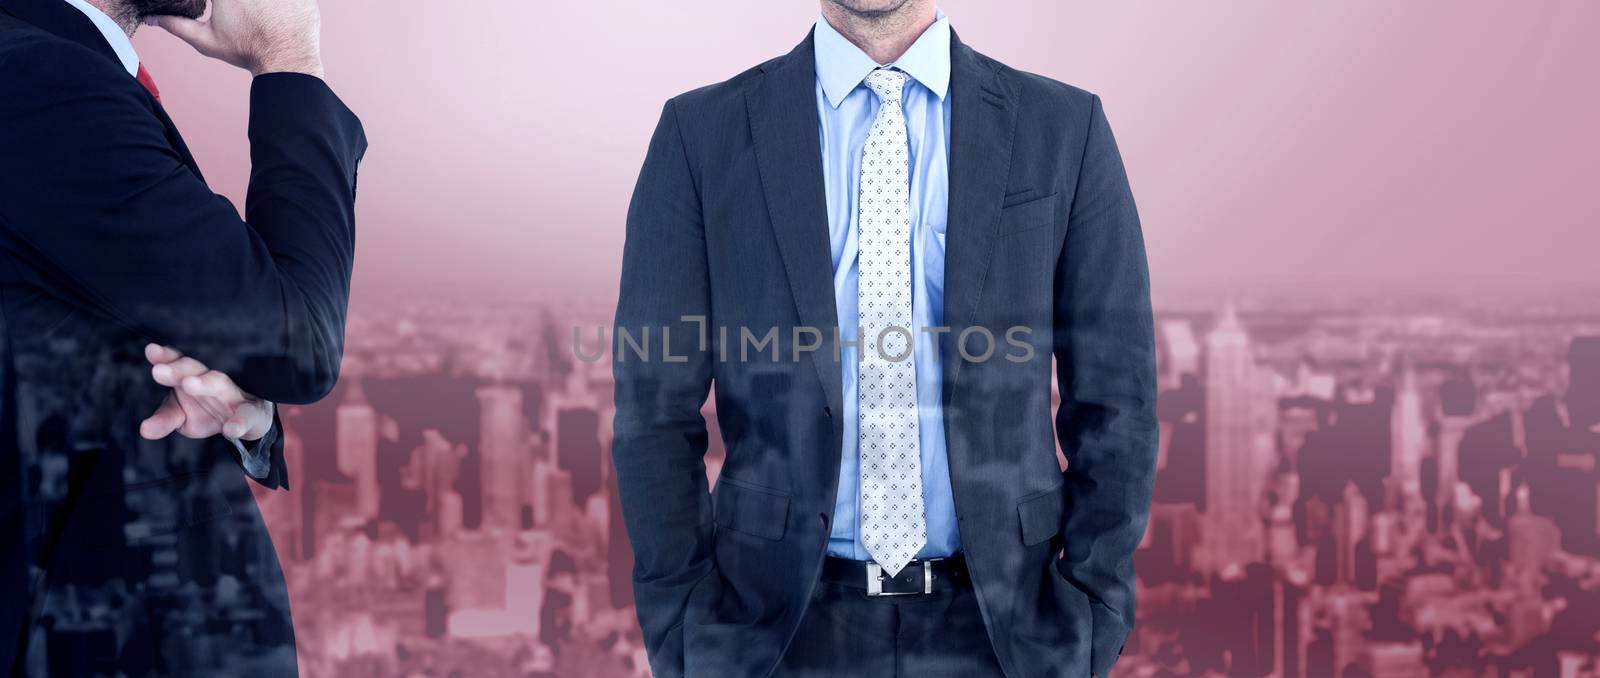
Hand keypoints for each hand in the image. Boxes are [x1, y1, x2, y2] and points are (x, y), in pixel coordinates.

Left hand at [140, 344, 274, 441]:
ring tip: (188, 385)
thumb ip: (164, 420)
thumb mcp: (183, 416)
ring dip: (204, 384)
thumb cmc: (210, 410)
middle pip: (194, 369)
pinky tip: (230, 430)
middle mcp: (212, 379)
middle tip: (158, 371)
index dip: (165, 357)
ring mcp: (233, 394)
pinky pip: (246, 415)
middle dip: (177, 369)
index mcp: (192, 377)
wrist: (248, 420)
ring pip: (219, 384)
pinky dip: (239, 422)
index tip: (151, 351)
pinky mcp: (252, 412)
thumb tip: (144, 430)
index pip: (177, 363)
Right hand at [151, 0, 324, 77]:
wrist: (288, 62)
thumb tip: (152, 17)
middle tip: (238, 13)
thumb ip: (176, 25)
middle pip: (236, 0)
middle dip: (236, 6)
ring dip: (258, 5)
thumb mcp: (206, 40)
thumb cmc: (247, 51)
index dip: (218, 4)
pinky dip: (280, 3)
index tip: (219, 8)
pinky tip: (273, 12)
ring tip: (256, 14)